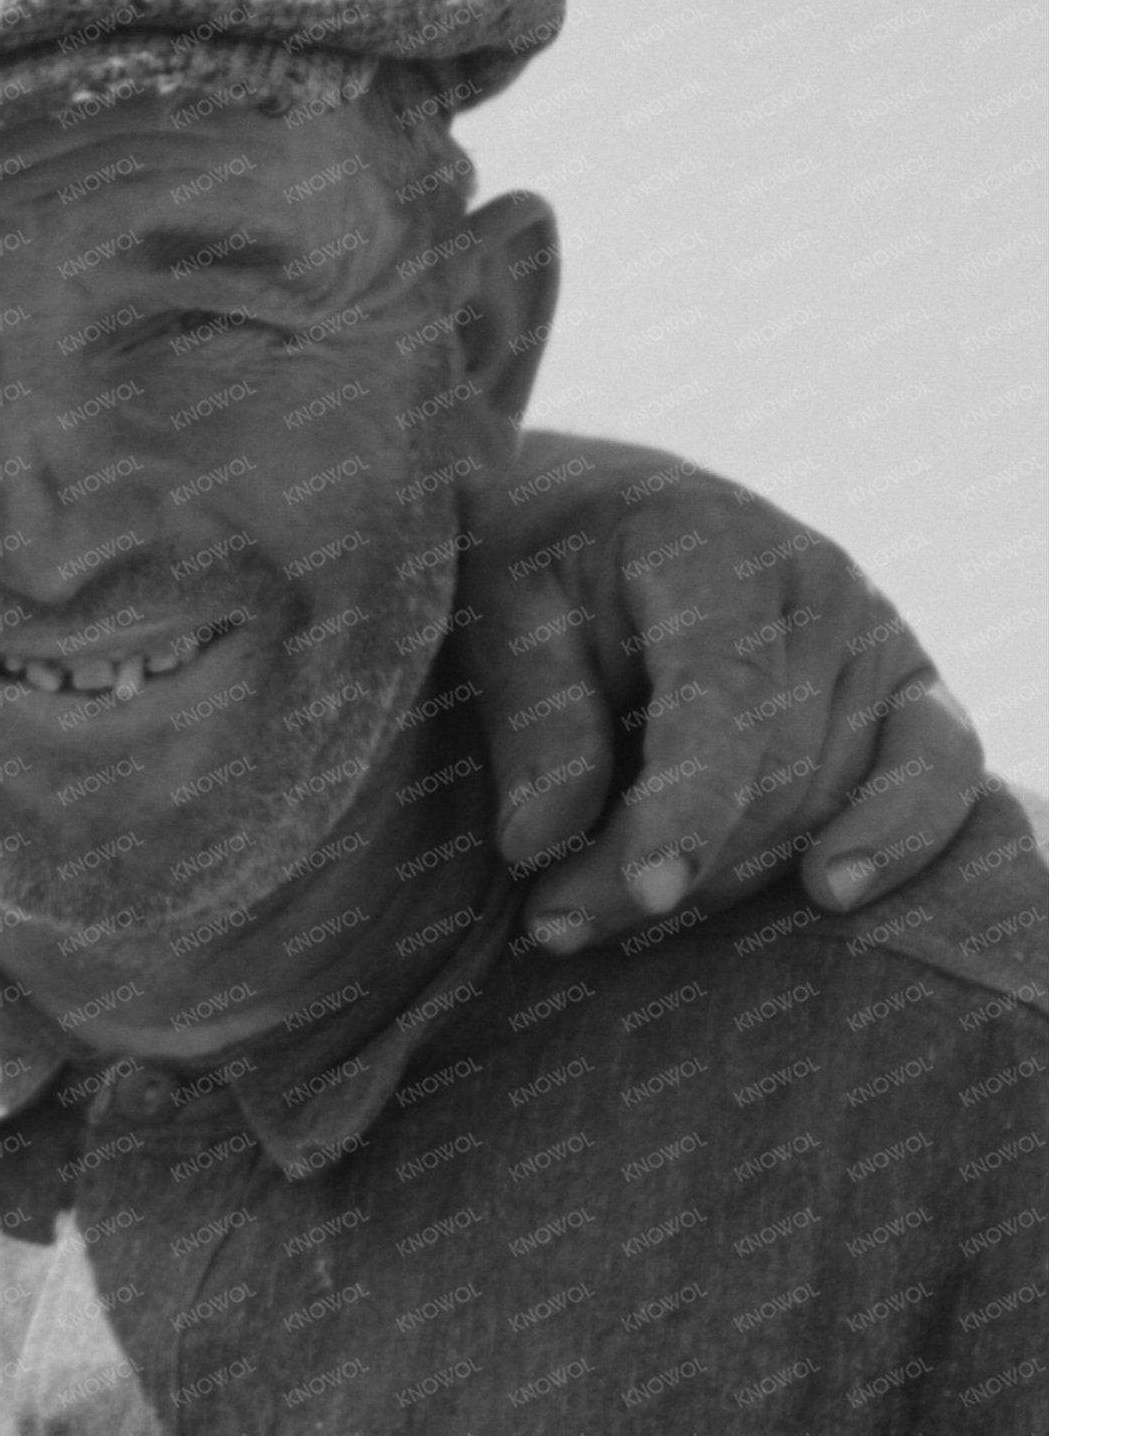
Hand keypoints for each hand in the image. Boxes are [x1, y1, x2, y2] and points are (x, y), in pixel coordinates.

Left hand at [461, 433, 982, 952]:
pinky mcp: (910, 685)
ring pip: (827, 796)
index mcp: (710, 545)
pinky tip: (831, 892)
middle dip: (665, 867)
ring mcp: (877, 634)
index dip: (688, 803)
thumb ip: (531, 717)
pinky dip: (897, 838)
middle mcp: (817, 585)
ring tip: (604, 919)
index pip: (722, 696)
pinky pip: (939, 771)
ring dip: (725, 879)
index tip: (646, 890)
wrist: (607, 511)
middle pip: (770, 769)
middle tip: (553, 923)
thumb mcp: (497, 610)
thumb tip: (539, 842)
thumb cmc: (539, 564)